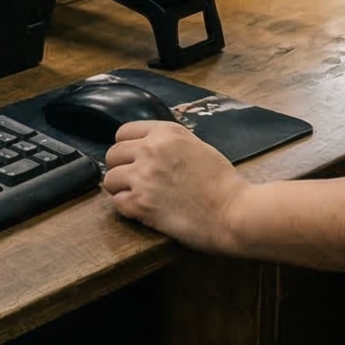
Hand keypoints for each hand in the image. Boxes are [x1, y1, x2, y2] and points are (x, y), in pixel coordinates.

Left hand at [101, 121, 247, 253]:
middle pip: (112, 155)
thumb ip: (169, 143)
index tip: (133, 159)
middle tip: (136, 182)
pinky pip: (117, 203)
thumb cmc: (223, 183)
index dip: (127, 148)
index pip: (123, 132)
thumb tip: (149, 146)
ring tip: (141, 197)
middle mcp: (150, 150)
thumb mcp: (197, 146)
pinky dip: (128, 209)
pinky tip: (144, 211)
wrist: (234, 212)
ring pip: (110, 180)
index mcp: (165, 132)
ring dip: (122, 190)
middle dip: (122, 169)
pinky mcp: (141, 204)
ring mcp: (143, 177)